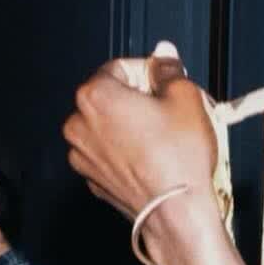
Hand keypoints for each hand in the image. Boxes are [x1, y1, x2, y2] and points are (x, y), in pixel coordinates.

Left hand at [63, 47, 217, 230]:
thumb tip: (163, 55)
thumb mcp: (185, 97)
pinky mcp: (90, 177)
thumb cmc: (178, 156)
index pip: (118, 67)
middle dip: (136, 97)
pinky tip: (150, 156)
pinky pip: (106, 152)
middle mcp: (78, 124)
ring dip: (128, 124)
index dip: (145, 70)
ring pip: (105, 126)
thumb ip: (168, 70)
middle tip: (166, 108)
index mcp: (95, 96)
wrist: (174, 209)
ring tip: (160, 134)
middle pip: (107, 97)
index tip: (163, 79)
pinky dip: (123, 149)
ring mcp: (81, 154)